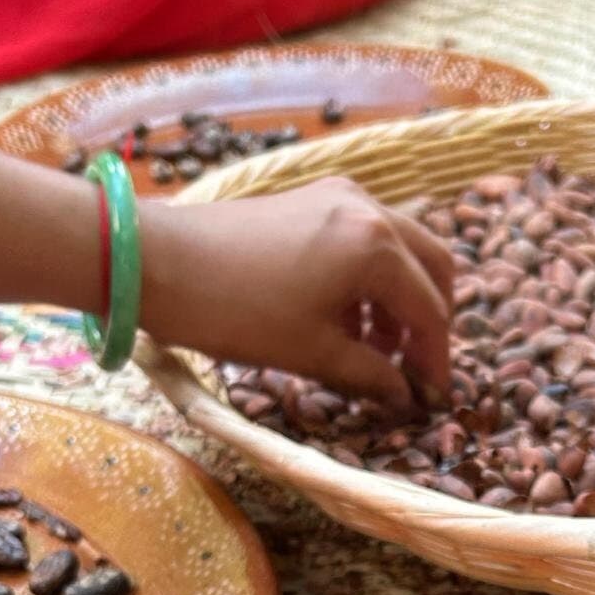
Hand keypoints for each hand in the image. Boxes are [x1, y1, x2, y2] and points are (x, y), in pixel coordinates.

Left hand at [141, 176, 452, 409]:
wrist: (157, 262)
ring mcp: (339, 196)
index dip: (436, 360)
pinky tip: (347, 320)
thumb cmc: (237, 312)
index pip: (430, 309)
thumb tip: (404, 396)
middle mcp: (369, 209)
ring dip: (400, 301)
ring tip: (377, 353)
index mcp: (376, 247)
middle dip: (431, 319)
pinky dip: (371, 280)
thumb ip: (371, 374)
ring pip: (400, 250)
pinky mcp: (312, 198)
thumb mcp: (312, 353)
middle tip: (416, 368)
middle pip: (432, 265)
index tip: (432, 398)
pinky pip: (366, 239)